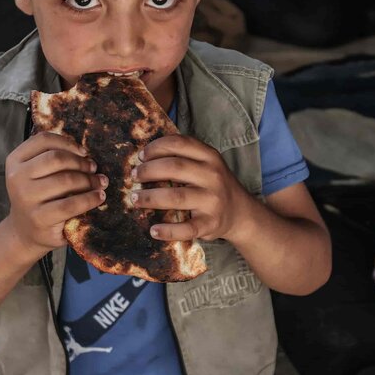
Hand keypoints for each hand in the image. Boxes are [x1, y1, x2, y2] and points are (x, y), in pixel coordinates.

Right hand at [4, 132, 105, 254]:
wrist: (26, 232)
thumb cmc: (39, 197)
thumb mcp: (38, 174)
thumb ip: (53, 159)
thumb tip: (87, 153)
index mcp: (15, 160)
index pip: (43, 140)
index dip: (68, 143)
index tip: (84, 151)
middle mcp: (16, 177)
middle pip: (57, 158)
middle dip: (81, 162)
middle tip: (94, 169)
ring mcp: (26, 198)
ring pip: (66, 180)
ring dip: (89, 180)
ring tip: (100, 182)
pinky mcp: (39, 218)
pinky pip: (71, 204)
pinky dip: (90, 198)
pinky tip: (99, 197)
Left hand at [131, 135, 252, 242]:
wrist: (240, 213)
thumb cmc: (214, 185)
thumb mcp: (207, 164)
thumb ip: (184, 157)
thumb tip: (144, 157)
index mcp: (210, 157)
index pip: (179, 144)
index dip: (156, 148)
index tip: (141, 156)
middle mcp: (213, 176)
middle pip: (174, 167)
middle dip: (148, 171)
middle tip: (134, 176)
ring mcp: (212, 200)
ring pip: (176, 197)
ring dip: (150, 197)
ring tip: (135, 199)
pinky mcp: (210, 224)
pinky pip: (186, 228)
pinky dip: (167, 231)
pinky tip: (153, 230)